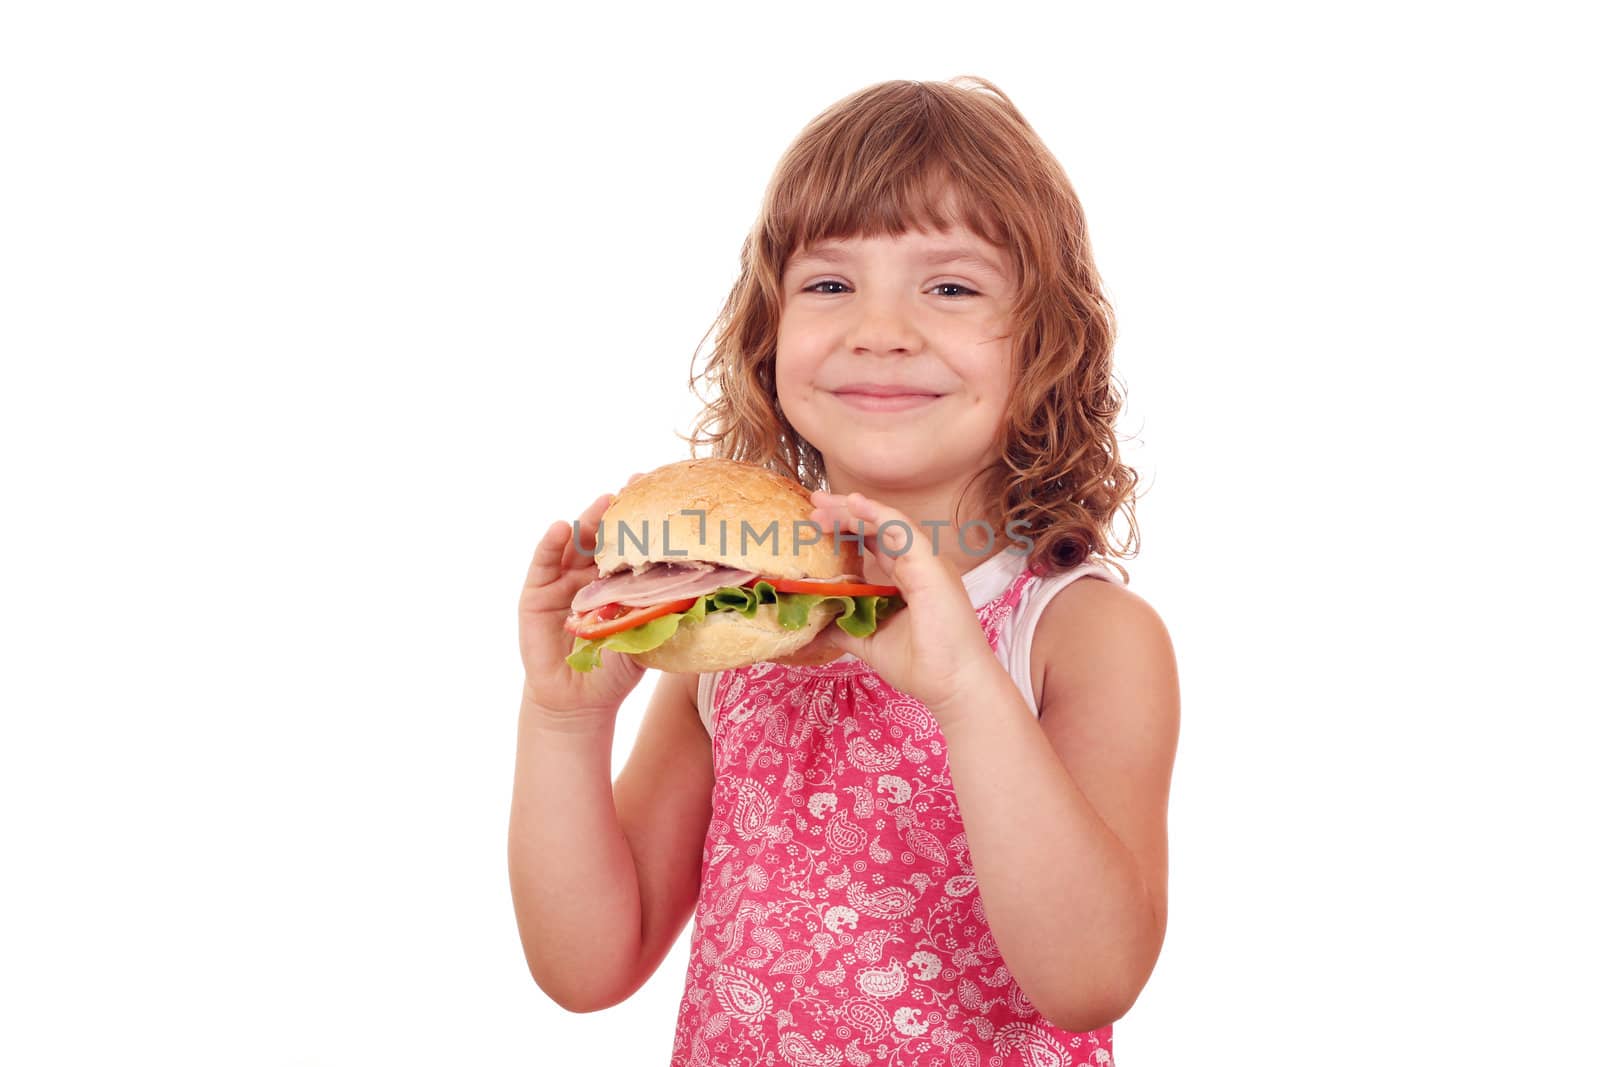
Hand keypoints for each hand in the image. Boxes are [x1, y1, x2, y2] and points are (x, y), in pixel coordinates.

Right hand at [518, 475, 647, 718]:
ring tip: (602, 504)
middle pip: (603, 534)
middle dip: (617, 510)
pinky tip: (559, 529)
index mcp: (618, 579)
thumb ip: (666, 614)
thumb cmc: (616, 668)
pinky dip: (549, 545)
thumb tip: (710, 596)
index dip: (643, 518)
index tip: (662, 492)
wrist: (579, 701)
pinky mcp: (536, 594)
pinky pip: (542, 564)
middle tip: (634, 486)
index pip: (631, 542)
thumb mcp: (646, 637)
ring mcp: (562, 580)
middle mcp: (589, 573)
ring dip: (587, 521)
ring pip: (574, 543)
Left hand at [807, 491, 998, 718]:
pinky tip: (854, 504)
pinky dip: (878, 514)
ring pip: (888, 524)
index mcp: (909, 578)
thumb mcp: (869, 641)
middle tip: (813, 504)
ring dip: (853, 511)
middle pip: (879, 528)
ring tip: (822, 505)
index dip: (847, 528)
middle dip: (844, 513)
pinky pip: (903, 531)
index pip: (875, 543)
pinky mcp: (932, 568)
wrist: (953, 687)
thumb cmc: (923, 666)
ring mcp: (928, 564)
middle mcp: (920, 565)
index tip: (816, 521)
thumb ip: (843, 627)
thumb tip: (809, 626)